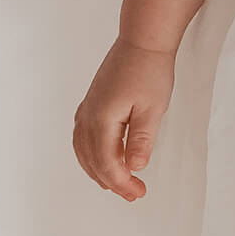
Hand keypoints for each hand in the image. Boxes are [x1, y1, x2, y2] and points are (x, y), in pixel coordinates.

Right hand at [72, 37, 176, 201]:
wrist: (142, 41)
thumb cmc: (150, 71)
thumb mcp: (153, 108)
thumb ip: (142, 139)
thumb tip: (135, 167)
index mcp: (102, 119)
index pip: (107, 163)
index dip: (122, 183)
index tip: (139, 193)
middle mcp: (88, 116)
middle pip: (92, 160)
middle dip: (112, 181)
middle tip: (133, 194)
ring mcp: (86, 109)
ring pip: (83, 151)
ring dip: (97, 171)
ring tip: (117, 184)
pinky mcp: (90, 103)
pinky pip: (81, 137)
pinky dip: (89, 155)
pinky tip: (101, 160)